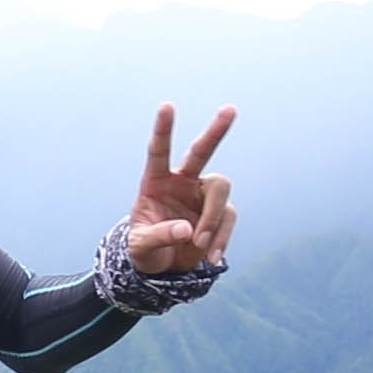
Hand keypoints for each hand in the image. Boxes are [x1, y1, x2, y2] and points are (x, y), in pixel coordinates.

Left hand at [120, 105, 239, 273]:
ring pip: (221, 190)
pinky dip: (222, 238)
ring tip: (199, 245)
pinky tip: (212, 256)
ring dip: (213, 219)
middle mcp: (182, 181)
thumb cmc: (145, 249)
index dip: (163, 129)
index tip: (167, 105)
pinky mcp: (220, 212)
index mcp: (155, 181)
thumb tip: (187, 230)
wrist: (164, 267)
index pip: (158, 151)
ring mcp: (203, 195)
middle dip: (216, 131)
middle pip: (201, 151)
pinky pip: (228, 218)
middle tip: (230, 109)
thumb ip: (160, 236)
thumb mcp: (142, 246)